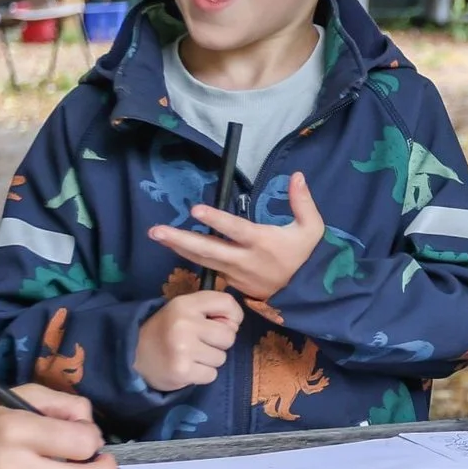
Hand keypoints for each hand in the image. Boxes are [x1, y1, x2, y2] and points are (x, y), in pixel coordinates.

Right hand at [135, 290, 243, 390]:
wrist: (132, 355)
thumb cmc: (165, 330)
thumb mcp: (183, 310)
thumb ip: (210, 309)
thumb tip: (235, 323)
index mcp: (185, 304)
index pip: (227, 302)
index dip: (233, 316)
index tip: (221, 323)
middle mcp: (185, 324)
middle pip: (228, 336)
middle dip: (218, 343)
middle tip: (199, 343)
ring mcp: (183, 349)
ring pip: (221, 358)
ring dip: (209, 360)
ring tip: (190, 356)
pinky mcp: (183, 371)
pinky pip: (212, 375)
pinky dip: (202, 374)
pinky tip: (187, 367)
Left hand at [147, 170, 326, 301]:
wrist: (303, 293)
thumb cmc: (304, 256)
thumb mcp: (312, 228)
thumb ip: (303, 201)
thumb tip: (296, 175)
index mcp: (262, 243)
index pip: (235, 230)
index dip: (216, 220)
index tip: (195, 210)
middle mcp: (244, 259)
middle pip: (208, 250)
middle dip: (180, 240)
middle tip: (156, 231)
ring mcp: (234, 273)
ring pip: (202, 260)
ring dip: (178, 248)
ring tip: (157, 236)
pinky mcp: (231, 281)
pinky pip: (208, 268)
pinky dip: (190, 258)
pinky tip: (174, 247)